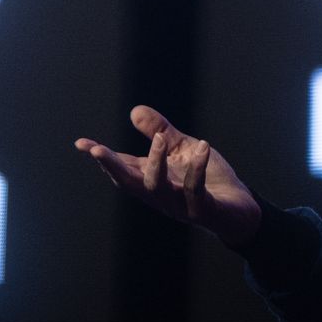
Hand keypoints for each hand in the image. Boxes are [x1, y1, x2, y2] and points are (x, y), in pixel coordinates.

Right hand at [75, 106, 261, 247]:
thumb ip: (160, 131)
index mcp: (153, 180)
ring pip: (158, 188)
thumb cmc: (209, 180)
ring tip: (161, 138)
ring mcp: (180, 205)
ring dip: (156, 163)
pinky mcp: (202, 210)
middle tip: (96, 150)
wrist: (240, 210)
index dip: (102, 157)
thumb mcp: (183, 150)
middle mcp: (161, 196)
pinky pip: (195, 189)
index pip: (122, 168)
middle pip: (129, 183)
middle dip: (112, 167)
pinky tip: (202, 148)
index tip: (81, 143)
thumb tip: (134, 111)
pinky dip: (196, 168)